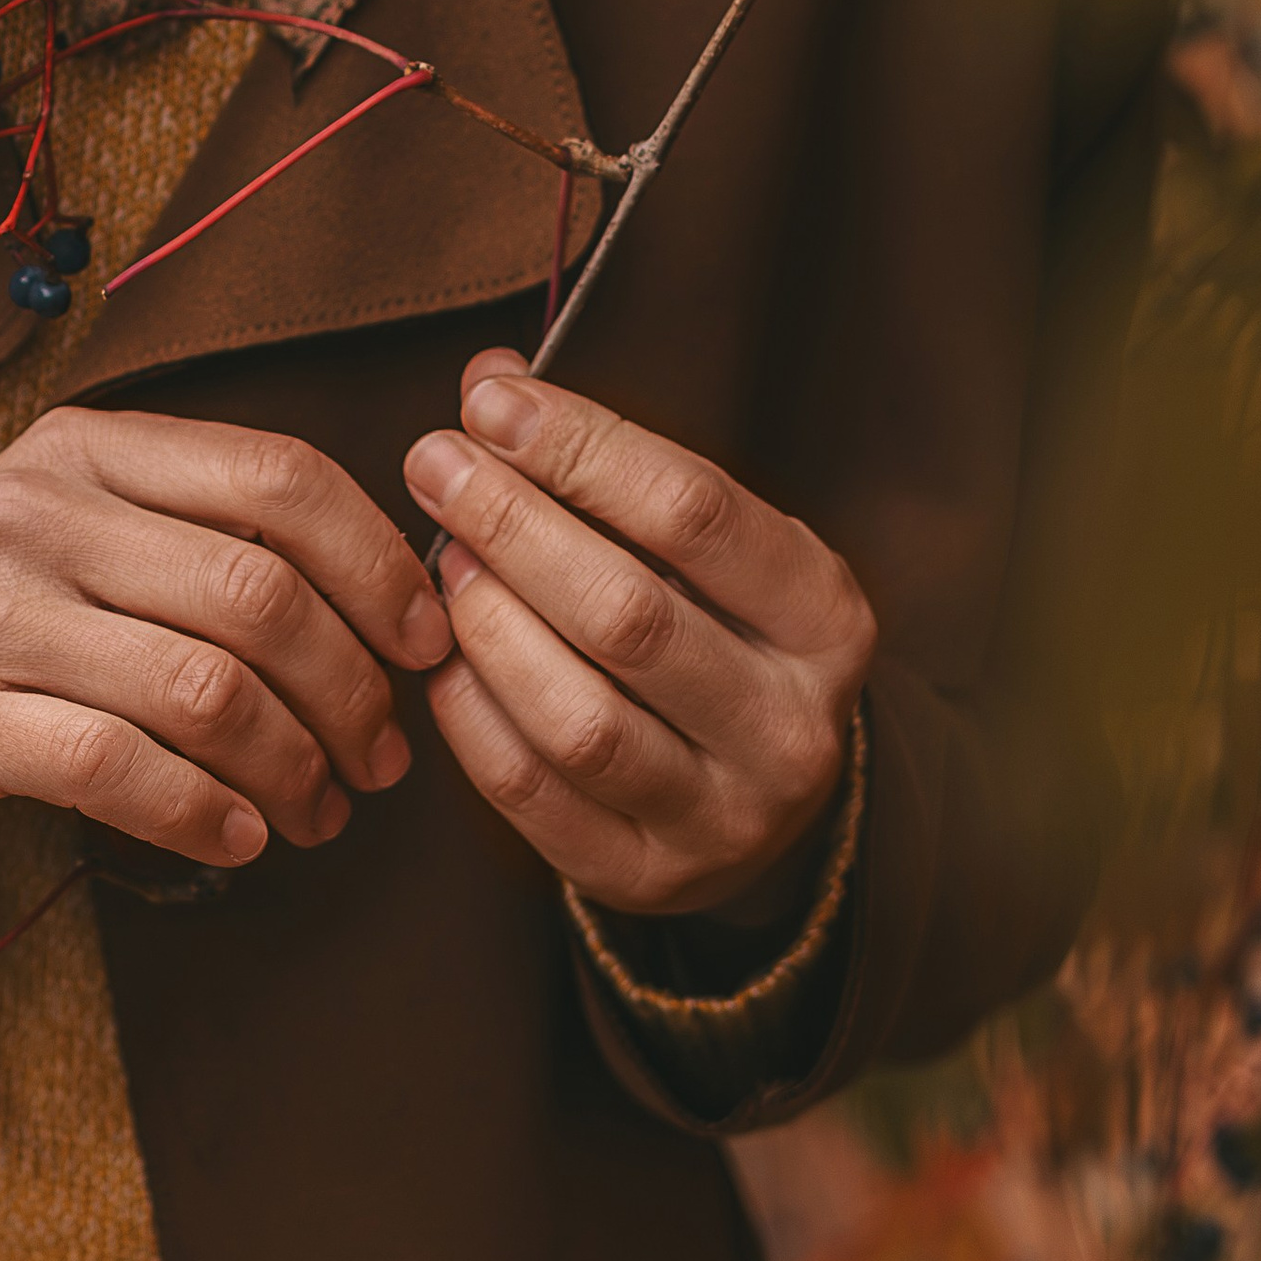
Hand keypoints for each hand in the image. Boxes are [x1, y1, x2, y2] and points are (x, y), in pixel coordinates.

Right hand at [0, 406, 454, 868]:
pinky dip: (203, 815)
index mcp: (91, 444)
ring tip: (319, 810)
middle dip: (351, 690)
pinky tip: (239, 839)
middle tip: (381, 757)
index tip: (424, 640)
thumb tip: (388, 596)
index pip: (279, 476)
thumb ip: (202, 527)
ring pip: (204, 689)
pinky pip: (119, 770)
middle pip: (258, 592)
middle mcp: (41, 511)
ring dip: (292, 767)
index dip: (377, 562)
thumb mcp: (79, 516)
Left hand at [403, 350, 874, 922]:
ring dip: (490, 625)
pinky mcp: (644, 876)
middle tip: (436, 466)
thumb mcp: (702, 539)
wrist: (758, 783)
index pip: (695, 512)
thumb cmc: (718, 622)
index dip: (581, 447)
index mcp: (824, 617)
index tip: (490, 404)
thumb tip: (491, 384)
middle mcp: (790, 726)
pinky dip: (471, 716)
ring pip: (582, 720)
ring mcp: (722, 817)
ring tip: (443, 560)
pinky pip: (533, 795)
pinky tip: (441, 654)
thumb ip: (607, 458)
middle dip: (514, 526)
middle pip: (630, 615)